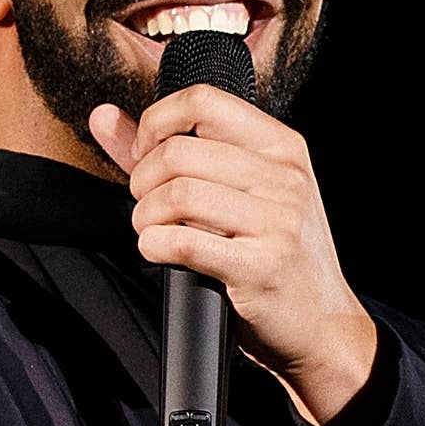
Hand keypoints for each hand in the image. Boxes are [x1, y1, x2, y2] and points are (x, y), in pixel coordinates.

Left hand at [87, 89, 378, 425]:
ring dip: (146, 217)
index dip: (156, 123)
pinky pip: (184, 242)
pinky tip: (161, 252)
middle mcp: (286, 178)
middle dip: (143, 180)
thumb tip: (102, 116)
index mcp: (283, 147)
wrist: (323, 325)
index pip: (203, 100)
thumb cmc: (273, 254)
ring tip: (153, 230)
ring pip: (178, 194)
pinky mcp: (262, 266)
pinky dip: (156, 246)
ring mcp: (279, 222)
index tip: (147, 155)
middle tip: (148, 205)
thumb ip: (168, 149)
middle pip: (179, 151)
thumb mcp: (241, 191)